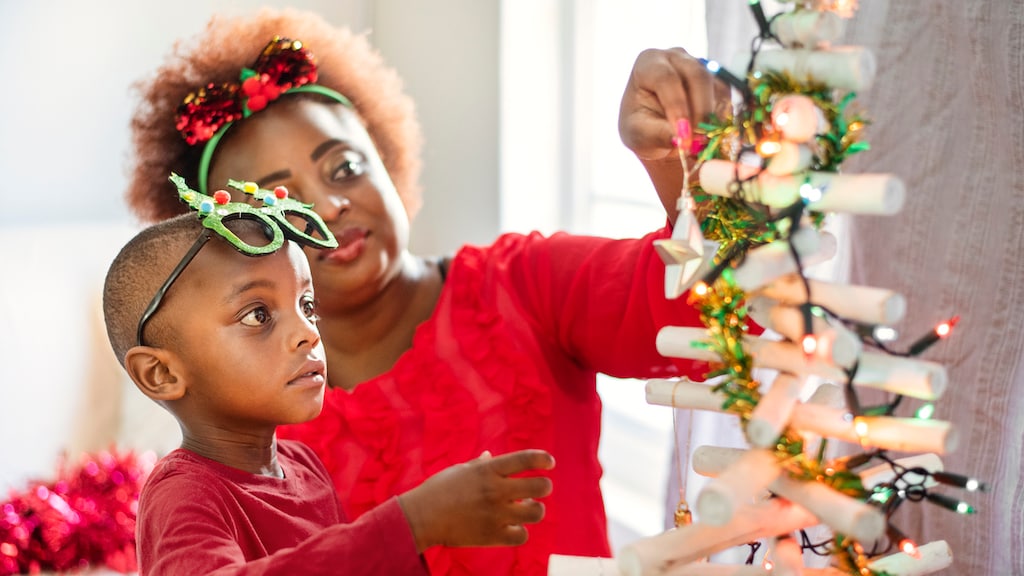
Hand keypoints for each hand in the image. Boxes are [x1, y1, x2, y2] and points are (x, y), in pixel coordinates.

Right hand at [399, 449, 554, 551]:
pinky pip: (521, 535)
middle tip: (541, 488)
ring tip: (527, 508)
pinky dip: (520, 531)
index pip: (525, 460)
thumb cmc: (439, 490)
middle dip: (544, 486)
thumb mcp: (461, 470)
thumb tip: (490, 456)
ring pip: (535, 513)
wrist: (421, 517)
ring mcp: (495, 514)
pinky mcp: (492, 535)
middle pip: (539, 487)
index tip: (549, 462)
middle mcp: (495, 490)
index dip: (542, 459)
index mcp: (488, 470)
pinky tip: (513, 527)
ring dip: (535, 510)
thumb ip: (481, 465)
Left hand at [618, 47, 728, 161]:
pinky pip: (726, 99)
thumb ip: (658, 135)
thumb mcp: (640, 134)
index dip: (677, 105)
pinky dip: (720, 119)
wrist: (657, 130)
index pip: (666, 78)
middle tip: (698, 140)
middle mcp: (676, 58)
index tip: (683, 134)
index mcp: (649, 63)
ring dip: (712, 118)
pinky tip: (708, 135)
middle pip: (698, 76)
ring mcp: (700, 65)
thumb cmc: (641, 128)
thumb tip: (680, 139)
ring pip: (716, 87)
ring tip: (701, 142)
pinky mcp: (717, 81)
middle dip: (700, 110)